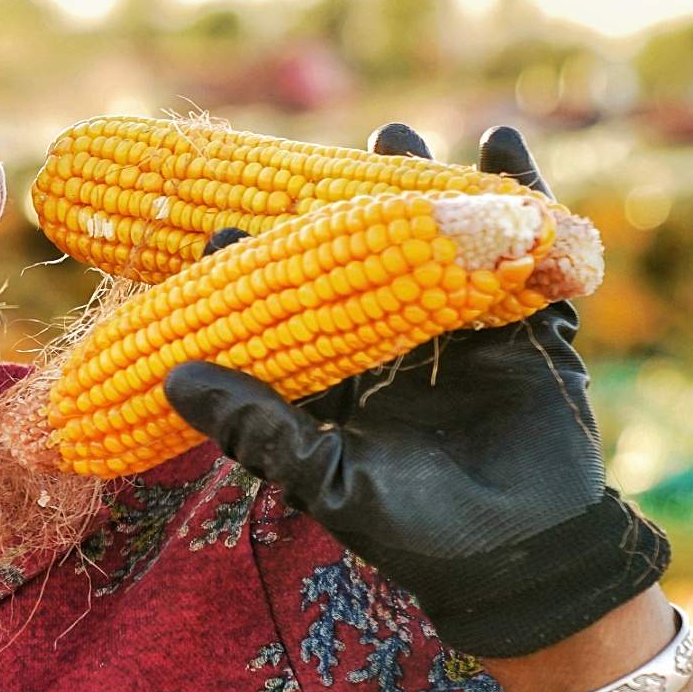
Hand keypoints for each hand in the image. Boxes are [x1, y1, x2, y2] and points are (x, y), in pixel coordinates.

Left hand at [162, 122, 669, 657]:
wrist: (522, 561)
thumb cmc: (415, 533)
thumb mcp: (325, 480)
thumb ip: (257, 427)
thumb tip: (171, 376)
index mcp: (334, 383)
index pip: (285, 314)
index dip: (256, 270)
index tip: (220, 230)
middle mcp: (389, 351)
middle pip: (358, 263)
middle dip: (344, 204)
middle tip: (321, 149)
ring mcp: (456, 337)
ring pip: (432, 248)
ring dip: (422, 188)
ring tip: (399, 130)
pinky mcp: (522, 333)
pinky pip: (514, 257)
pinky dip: (516, 202)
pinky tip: (504, 146)